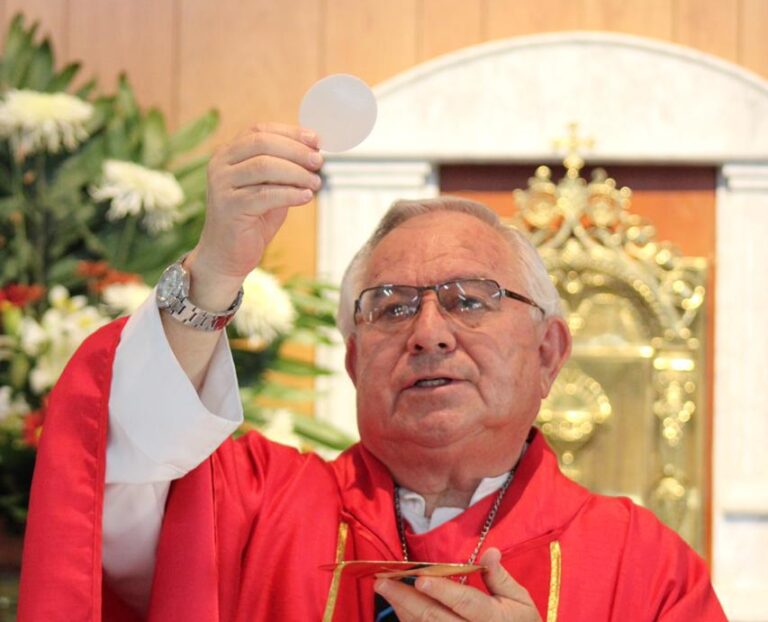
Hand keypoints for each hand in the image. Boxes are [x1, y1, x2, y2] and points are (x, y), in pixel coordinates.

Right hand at [186, 123, 322, 306]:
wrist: (227, 256)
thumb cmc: (252, 220)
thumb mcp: (270, 188)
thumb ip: (285, 170)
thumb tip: (314, 153)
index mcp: (228, 154)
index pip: (260, 131)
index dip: (291, 133)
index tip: (316, 141)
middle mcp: (220, 165)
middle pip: (262, 144)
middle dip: (296, 151)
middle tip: (318, 162)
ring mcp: (221, 185)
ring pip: (264, 167)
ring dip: (296, 173)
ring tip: (316, 182)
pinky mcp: (229, 207)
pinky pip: (265, 195)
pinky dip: (290, 194)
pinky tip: (306, 197)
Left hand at [373, 548, 541, 621]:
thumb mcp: (520, 602)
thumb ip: (500, 578)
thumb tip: (490, 551)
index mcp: (493, 620)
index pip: (466, 603)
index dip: (443, 590)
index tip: (421, 576)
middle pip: (436, 618)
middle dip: (407, 598)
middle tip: (383, 581)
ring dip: (403, 611)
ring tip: (385, 590)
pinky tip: (400, 609)